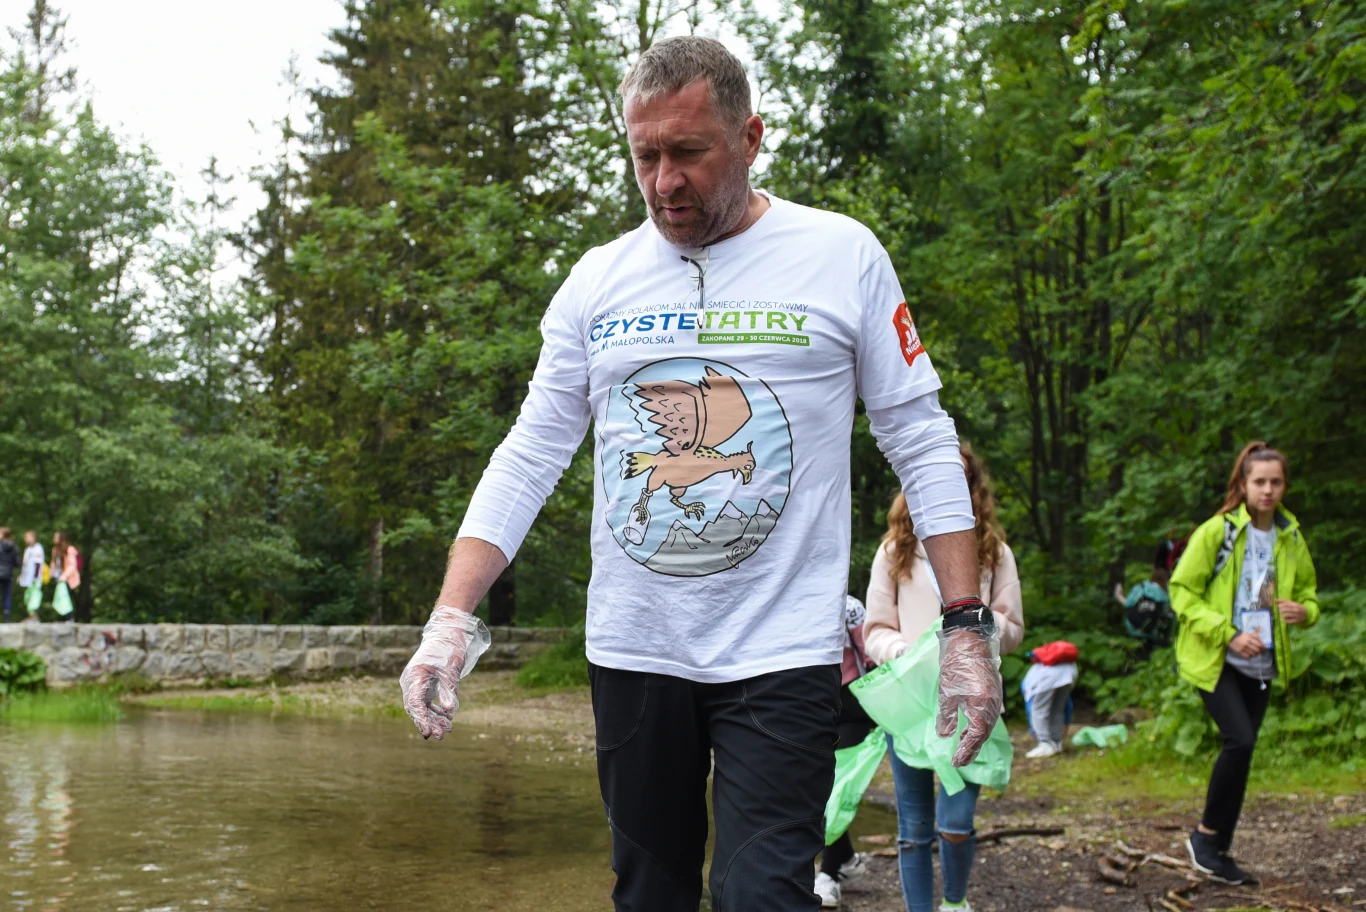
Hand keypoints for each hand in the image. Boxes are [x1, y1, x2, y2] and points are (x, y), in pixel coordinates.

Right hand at [400, 607, 490, 739]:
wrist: (448, 633)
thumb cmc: (449, 648)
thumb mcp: (451, 669)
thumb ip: (449, 690)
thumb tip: (449, 712)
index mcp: (415, 675)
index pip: (414, 703)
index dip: (421, 719)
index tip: (428, 732)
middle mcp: (413, 681)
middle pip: (417, 708)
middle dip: (428, 723)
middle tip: (441, 735)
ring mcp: (418, 684)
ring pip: (423, 708)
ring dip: (433, 719)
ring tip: (447, 729)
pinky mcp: (426, 685)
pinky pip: (428, 703)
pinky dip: (437, 711)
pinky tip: (447, 719)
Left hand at [936, 620, 1002, 767]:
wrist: (971, 639)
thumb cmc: (956, 665)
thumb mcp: (947, 693)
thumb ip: (947, 716)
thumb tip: (946, 735)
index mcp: (982, 706)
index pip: (975, 737)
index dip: (966, 751)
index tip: (956, 763)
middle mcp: (992, 705)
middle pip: (983, 734)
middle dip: (971, 748)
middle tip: (959, 761)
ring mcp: (995, 698)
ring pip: (987, 725)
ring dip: (976, 738)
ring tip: (963, 748)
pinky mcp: (993, 692)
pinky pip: (988, 715)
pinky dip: (979, 725)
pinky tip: (969, 729)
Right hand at [1228, 632, 1264, 658]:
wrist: (1231, 638)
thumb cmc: (1242, 636)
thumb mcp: (1249, 633)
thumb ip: (1256, 633)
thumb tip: (1261, 628)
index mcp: (1249, 638)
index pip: (1259, 644)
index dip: (1263, 647)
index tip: (1264, 648)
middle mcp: (1246, 643)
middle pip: (1257, 650)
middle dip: (1260, 651)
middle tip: (1260, 651)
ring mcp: (1242, 648)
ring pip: (1253, 654)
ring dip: (1255, 654)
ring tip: (1256, 653)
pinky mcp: (1239, 652)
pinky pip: (1247, 656)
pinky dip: (1250, 656)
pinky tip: (1250, 654)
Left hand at [1276, 599, 1307, 624]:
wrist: (1306, 613)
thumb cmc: (1296, 607)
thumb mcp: (1291, 603)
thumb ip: (1283, 601)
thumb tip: (1274, 600)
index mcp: (1294, 605)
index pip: (1285, 605)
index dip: (1280, 605)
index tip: (1279, 606)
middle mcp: (1296, 610)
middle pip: (1284, 610)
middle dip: (1280, 610)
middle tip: (1281, 610)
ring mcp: (1296, 616)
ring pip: (1285, 616)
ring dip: (1282, 615)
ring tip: (1283, 614)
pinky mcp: (1296, 621)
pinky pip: (1288, 621)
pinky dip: (1285, 620)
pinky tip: (1285, 618)